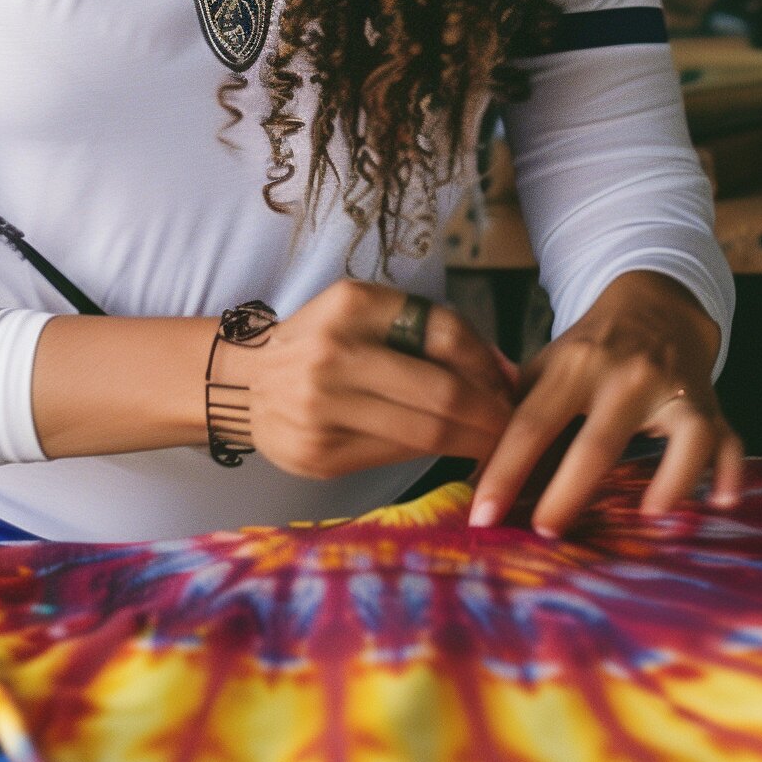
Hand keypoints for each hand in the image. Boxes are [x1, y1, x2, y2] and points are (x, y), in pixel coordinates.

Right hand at [217, 278, 517, 480]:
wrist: (247, 382)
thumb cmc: (322, 341)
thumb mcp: (365, 312)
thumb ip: (431, 332)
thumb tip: (508, 373)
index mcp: (351, 304)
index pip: (444, 333)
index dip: (488, 363)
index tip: (509, 385)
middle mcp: (333, 352)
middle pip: (441, 392)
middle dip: (490, 415)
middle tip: (515, 426)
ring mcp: (322, 406)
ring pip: (424, 432)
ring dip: (472, 441)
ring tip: (494, 443)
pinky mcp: (319, 453)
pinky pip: (395, 456)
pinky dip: (432, 457)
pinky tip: (449, 454)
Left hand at [468, 270, 742, 533]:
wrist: (654, 303)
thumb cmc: (590, 351)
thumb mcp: (547, 368)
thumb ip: (516, 419)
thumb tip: (476, 485)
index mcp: (574, 366)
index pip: (531, 423)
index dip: (504, 471)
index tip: (482, 516)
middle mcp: (625, 377)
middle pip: (598, 443)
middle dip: (568, 492)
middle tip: (544, 533)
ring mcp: (674, 391)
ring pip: (681, 440)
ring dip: (669, 482)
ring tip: (646, 520)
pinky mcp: (711, 406)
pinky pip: (727, 442)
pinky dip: (729, 473)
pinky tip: (721, 502)